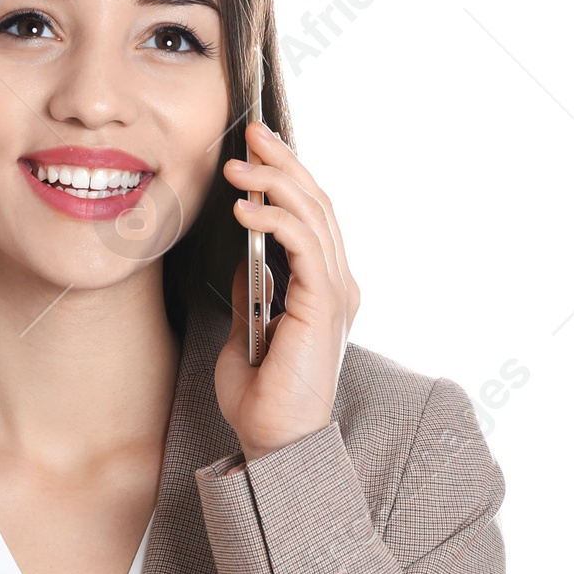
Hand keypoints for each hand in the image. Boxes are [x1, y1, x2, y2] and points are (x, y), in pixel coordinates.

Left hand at [214, 119, 360, 462]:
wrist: (274, 442)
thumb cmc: (260, 400)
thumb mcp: (245, 333)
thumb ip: (253, 293)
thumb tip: (246, 258)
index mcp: (322, 289)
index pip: (311, 217)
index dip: (287, 178)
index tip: (256, 149)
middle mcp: (337, 284)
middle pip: (317, 204)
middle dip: (283, 163)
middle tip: (251, 132)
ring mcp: (335, 292)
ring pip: (314, 215)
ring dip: (273, 183)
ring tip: (236, 167)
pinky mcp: (325, 304)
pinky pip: (304, 245)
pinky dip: (273, 220)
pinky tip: (244, 210)